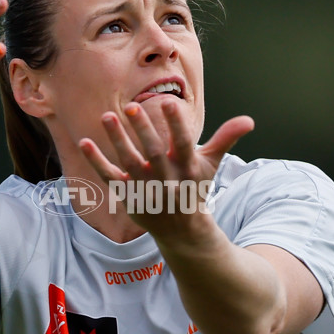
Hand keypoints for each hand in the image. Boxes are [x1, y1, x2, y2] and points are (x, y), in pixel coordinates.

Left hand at [79, 98, 253, 234]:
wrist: (182, 230)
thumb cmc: (195, 188)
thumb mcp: (211, 165)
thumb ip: (225, 139)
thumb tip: (249, 120)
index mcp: (187, 168)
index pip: (182, 144)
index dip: (176, 124)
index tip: (168, 103)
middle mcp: (166, 178)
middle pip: (152, 151)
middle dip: (143, 129)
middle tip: (130, 105)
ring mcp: (145, 187)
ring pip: (128, 162)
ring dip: (117, 140)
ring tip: (106, 116)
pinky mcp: (127, 194)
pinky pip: (109, 177)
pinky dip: (96, 161)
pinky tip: (85, 142)